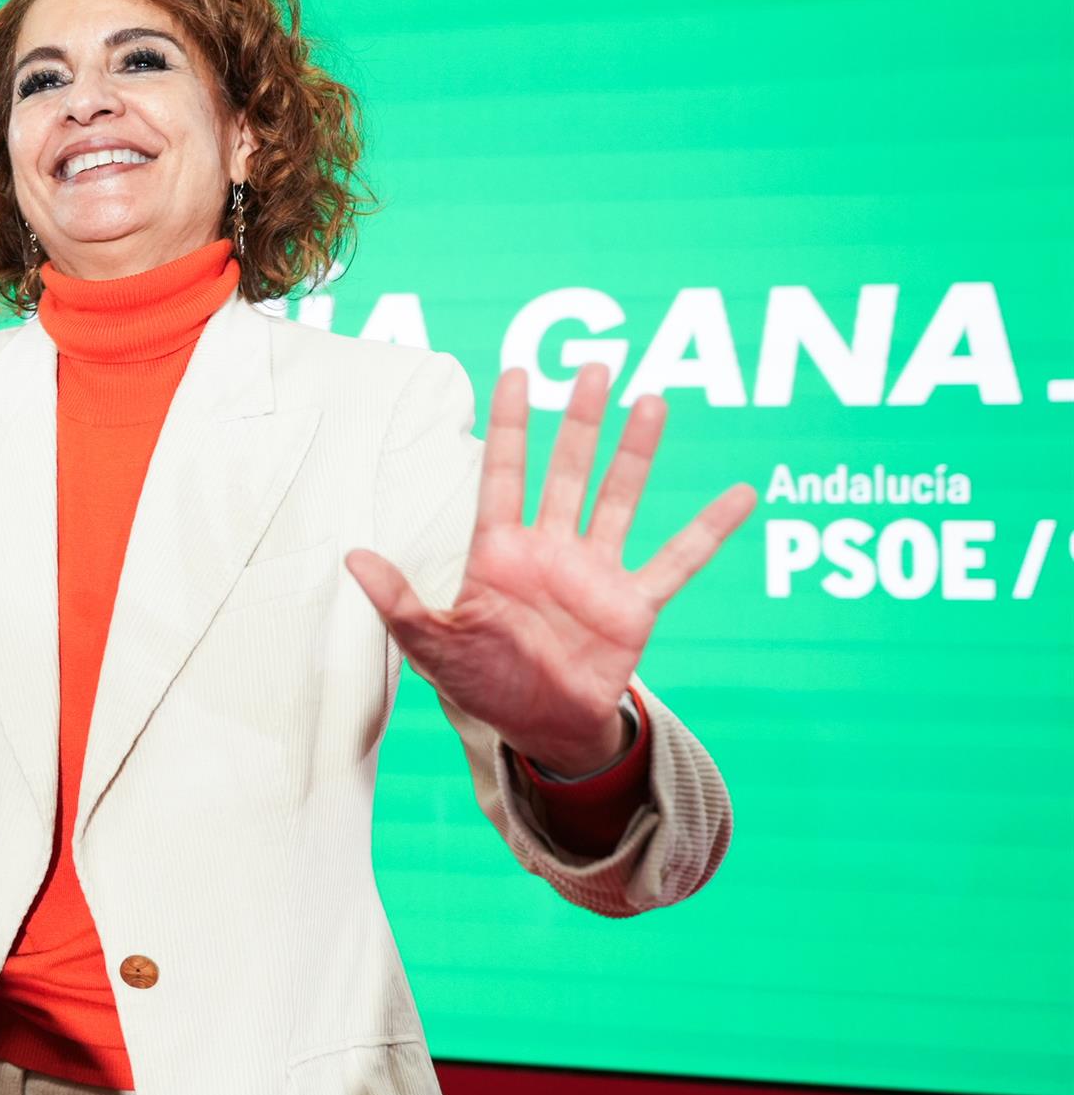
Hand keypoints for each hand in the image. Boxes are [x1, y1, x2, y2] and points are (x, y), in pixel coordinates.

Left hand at [348, 364, 755, 775]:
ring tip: (651, 400)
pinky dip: (709, 530)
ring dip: (636, 453)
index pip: (502, 475)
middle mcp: (549, 550)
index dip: (509, 426)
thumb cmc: (481, 682)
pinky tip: (741, 495)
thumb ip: (397, 600)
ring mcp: (594, 572)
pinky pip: (678, 561)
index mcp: (498, 553)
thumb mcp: (430, 644)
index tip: (515, 372)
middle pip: (566, 472)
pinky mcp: (633, 605)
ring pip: (618, 498)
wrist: (537, 728)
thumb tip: (353, 555)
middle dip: (579, 421)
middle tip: (593, 366)